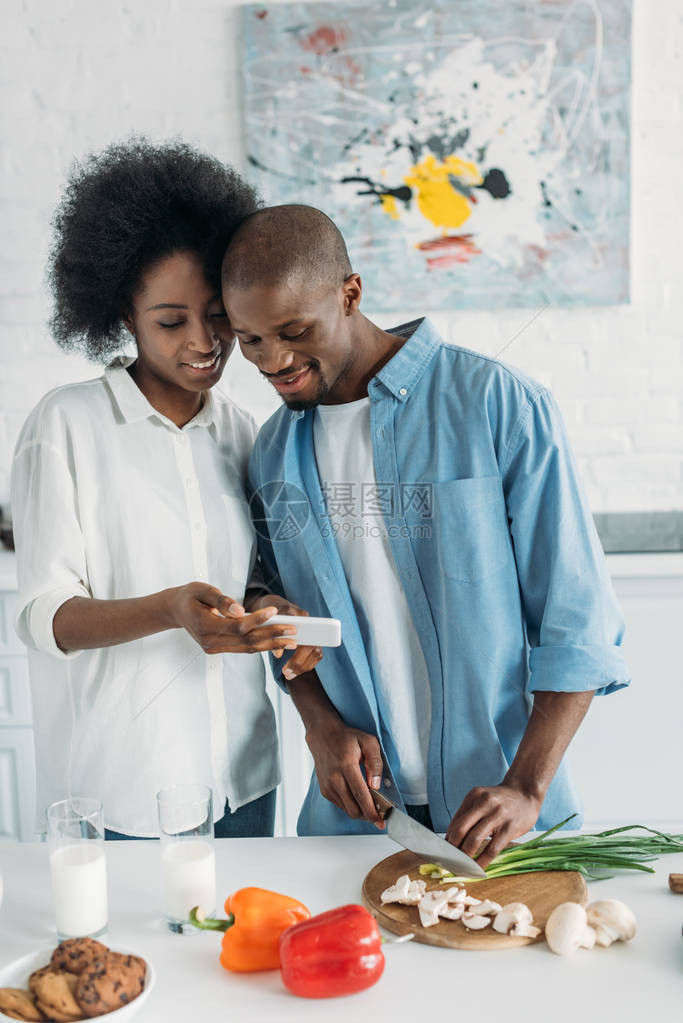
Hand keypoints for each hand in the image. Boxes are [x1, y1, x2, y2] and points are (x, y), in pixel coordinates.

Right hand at [167, 583, 298, 654]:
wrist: (176, 610)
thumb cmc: (189, 596)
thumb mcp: (201, 590)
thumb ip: (221, 600)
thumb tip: (240, 610)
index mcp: (205, 627)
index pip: (237, 626)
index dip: (258, 621)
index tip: (275, 612)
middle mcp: (210, 642)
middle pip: (246, 641)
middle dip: (272, 636)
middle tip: (294, 632)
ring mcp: (214, 648)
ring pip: (247, 648)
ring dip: (271, 645)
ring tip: (292, 641)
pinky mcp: (219, 648)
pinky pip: (243, 647)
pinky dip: (261, 645)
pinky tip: (277, 642)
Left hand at [248, 593, 322, 678]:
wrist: (270, 605)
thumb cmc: (266, 612)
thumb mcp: (263, 621)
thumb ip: (271, 634)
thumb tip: (279, 653)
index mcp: (295, 613)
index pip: (304, 630)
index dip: (298, 644)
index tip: (289, 659)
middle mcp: (307, 620)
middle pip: (312, 643)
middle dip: (299, 661)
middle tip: (286, 672)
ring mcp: (312, 630)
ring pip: (316, 650)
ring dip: (303, 665)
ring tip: (289, 675)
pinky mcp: (312, 638)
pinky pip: (315, 654)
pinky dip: (307, 665)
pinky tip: (296, 672)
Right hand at [306, 719, 385, 827]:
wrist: (323, 736)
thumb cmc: (347, 738)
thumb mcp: (368, 742)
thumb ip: (375, 762)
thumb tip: (376, 785)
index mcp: (346, 765)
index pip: (361, 795)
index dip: (372, 811)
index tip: (382, 820)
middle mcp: (334, 778)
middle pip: (354, 808)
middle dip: (369, 816)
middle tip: (381, 814)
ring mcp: (328, 786)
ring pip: (348, 810)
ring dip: (362, 813)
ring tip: (372, 807)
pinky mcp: (325, 791)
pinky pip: (342, 806)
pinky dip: (353, 807)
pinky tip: (360, 799)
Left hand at [445, 782, 541, 869]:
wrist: (526, 793)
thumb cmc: (501, 800)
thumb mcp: (482, 799)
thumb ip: (468, 815)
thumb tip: (451, 839)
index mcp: (474, 795)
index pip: (455, 821)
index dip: (448, 839)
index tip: (444, 852)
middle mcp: (484, 802)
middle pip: (460, 830)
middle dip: (453, 848)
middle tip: (450, 861)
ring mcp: (497, 815)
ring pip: (474, 840)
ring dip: (465, 856)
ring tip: (462, 866)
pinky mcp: (509, 827)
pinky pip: (492, 849)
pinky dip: (482, 861)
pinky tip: (478, 868)